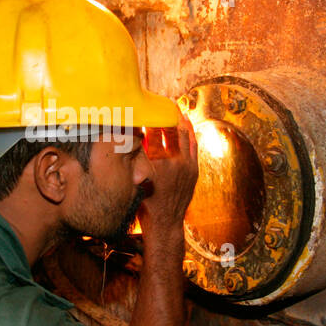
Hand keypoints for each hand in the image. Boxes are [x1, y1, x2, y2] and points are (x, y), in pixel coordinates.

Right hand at [138, 109, 197, 240]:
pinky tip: (185, 121)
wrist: (165, 223)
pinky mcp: (194, 169)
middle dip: (163, 114)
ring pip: (183, 134)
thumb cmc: (145, 203)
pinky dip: (189, 131)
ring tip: (173, 106)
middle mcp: (173, 162)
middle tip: (158, 101)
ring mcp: (186, 165)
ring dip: (178, 119)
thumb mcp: (135, 179)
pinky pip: (193, 144)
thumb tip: (131, 136)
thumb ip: (136, 157)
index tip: (142, 108)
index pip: (152, 132)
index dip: (147, 117)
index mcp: (156, 163)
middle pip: (169, 129)